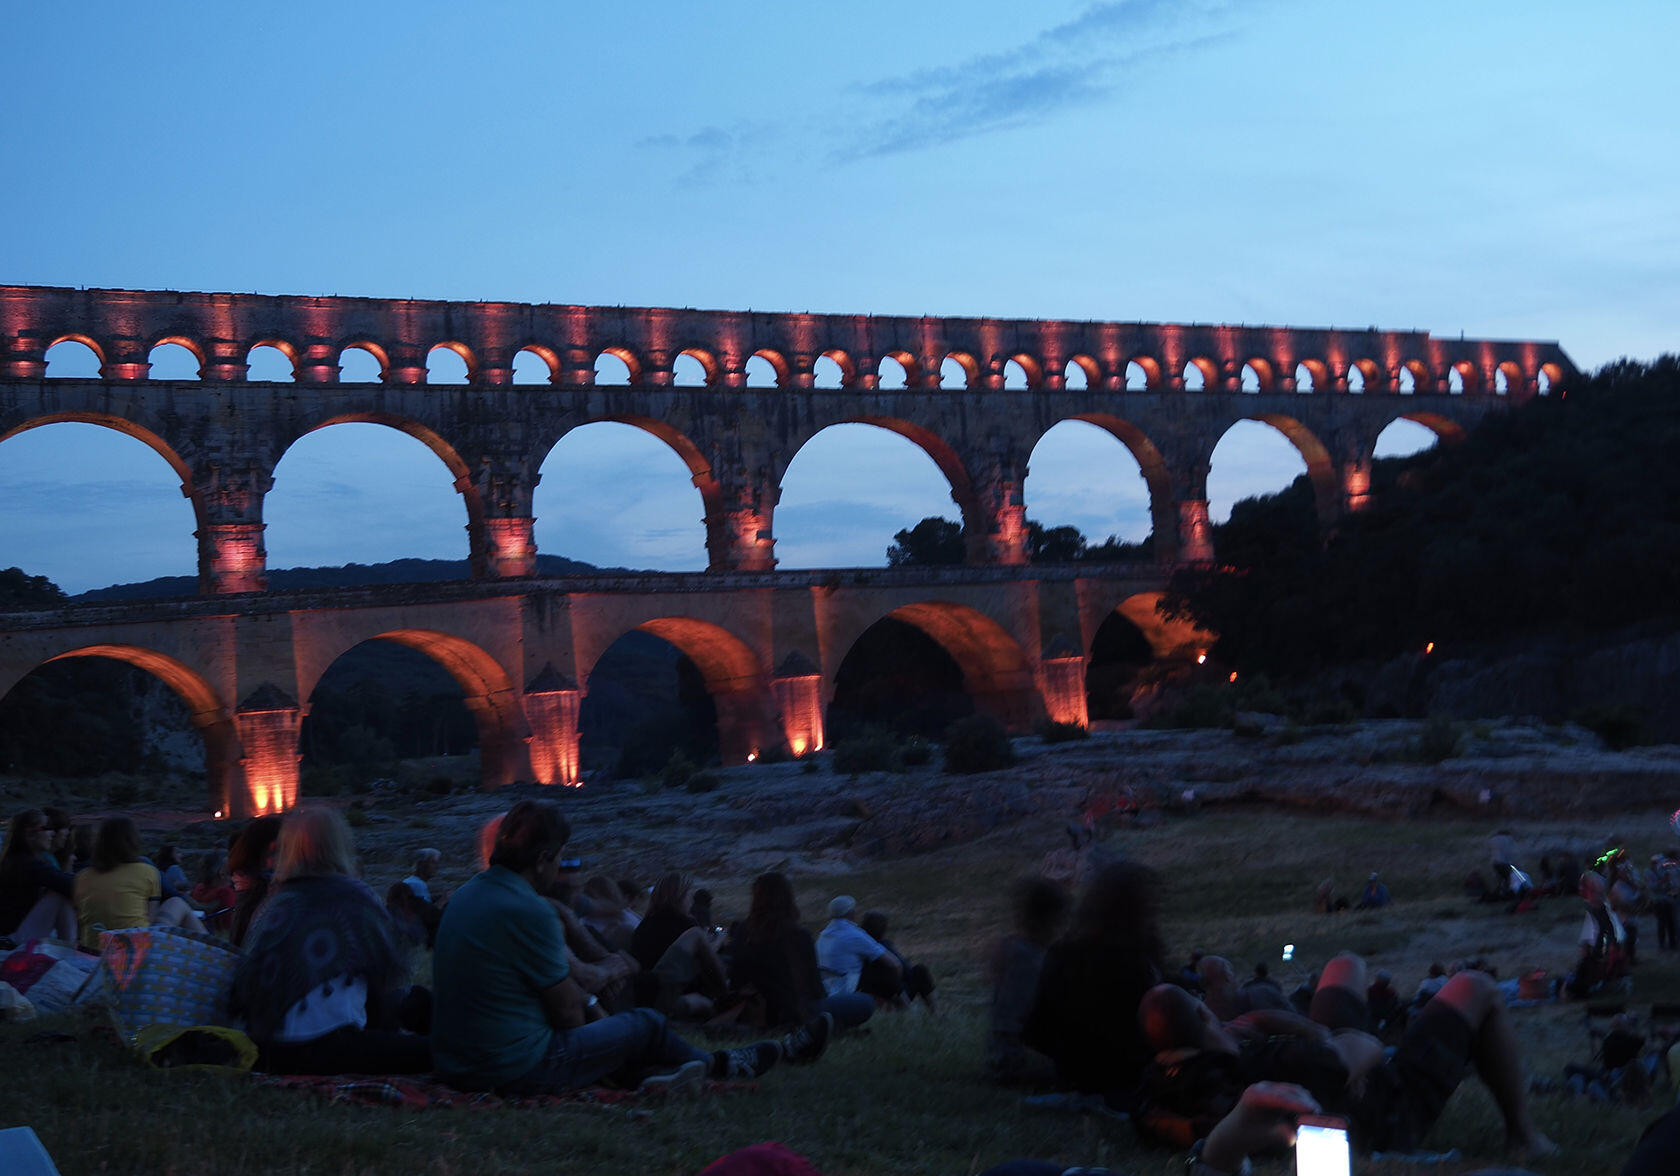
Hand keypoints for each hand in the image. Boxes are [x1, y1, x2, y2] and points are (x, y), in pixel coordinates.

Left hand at [1201, 1082, 1322, 1171]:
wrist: (1235, 1132)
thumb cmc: (1246, 1135)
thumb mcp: (1261, 1137)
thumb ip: (1276, 1135)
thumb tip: (1292, 1134)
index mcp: (1254, 1095)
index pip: (1279, 1097)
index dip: (1297, 1103)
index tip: (1312, 1110)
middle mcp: (1261, 1087)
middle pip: (1289, 1091)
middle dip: (1305, 1102)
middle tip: (1320, 1115)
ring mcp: (1268, 1088)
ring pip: (1293, 1091)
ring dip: (1305, 1101)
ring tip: (1316, 1116)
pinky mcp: (1275, 1092)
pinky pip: (1293, 1095)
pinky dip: (1302, 1103)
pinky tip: (1308, 1114)